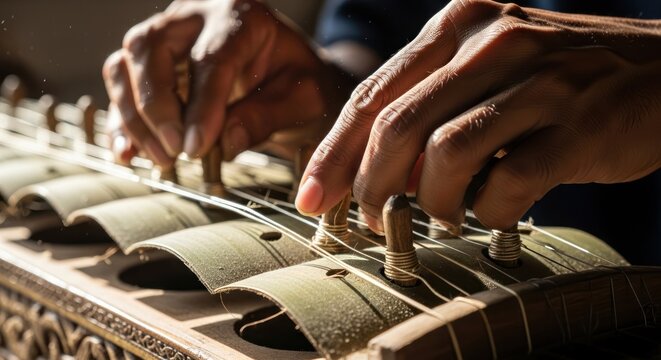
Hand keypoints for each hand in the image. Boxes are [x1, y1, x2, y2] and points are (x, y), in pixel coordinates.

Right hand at [103, 0, 349, 166]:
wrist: (291, 77)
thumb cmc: (298, 83)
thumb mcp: (302, 99)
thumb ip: (268, 117)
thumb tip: (227, 143)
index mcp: (240, 15)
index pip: (211, 58)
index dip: (201, 106)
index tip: (196, 148)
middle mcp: (194, 15)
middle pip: (151, 49)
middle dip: (157, 107)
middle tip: (176, 153)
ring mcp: (167, 35)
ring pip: (126, 64)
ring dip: (134, 117)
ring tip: (162, 158)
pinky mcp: (150, 61)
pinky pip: (121, 85)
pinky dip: (120, 122)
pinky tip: (129, 154)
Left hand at [296, 0, 660, 230]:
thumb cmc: (560, 79)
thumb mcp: (486, 70)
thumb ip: (429, 107)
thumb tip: (371, 169)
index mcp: (458, 25)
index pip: (373, 94)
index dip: (334, 152)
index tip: (313, 195)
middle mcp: (493, 42)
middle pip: (397, 126)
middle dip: (370, 184)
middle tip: (370, 215)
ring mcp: (538, 81)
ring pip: (445, 156)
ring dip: (431, 201)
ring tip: (443, 213)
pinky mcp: (577, 125)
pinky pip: (506, 184)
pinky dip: (487, 211)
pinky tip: (492, 210)